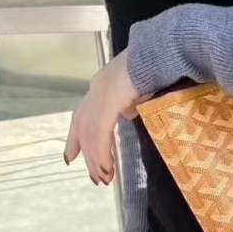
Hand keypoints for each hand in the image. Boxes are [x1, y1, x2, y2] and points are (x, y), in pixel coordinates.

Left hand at [64, 47, 150, 184]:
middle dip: (88, 155)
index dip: (76, 138)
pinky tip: (107, 167)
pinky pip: (100, 134)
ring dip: (97, 159)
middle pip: (82, 128)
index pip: (83, 115)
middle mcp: (96, 90)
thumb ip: (130, 101)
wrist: (160, 53)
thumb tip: (128, 113)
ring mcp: (100, 96)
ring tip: (104, 178)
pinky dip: (102, 153)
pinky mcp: (107, 104)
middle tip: (95, 176)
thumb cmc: (157, 66)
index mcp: (103, 86)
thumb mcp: (140, 88)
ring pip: (90, 135)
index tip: (71, 157)